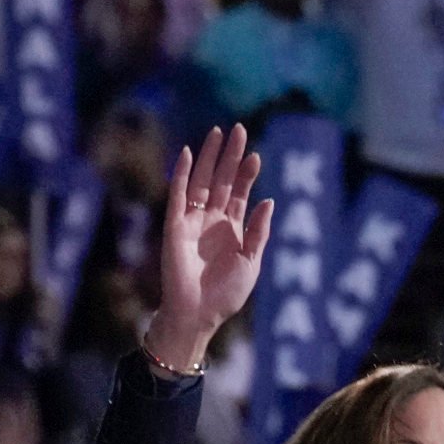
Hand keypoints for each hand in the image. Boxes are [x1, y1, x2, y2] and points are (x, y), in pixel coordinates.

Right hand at [150, 125, 272, 360]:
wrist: (199, 313)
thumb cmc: (225, 294)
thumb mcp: (251, 261)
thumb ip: (259, 231)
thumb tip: (269, 200)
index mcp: (231, 228)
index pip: (240, 193)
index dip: (247, 174)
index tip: (255, 155)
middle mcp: (211, 219)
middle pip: (222, 180)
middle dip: (230, 156)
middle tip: (239, 129)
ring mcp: (192, 220)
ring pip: (201, 180)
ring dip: (209, 157)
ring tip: (218, 132)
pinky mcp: (175, 225)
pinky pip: (178, 195)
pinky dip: (181, 174)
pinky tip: (188, 154)